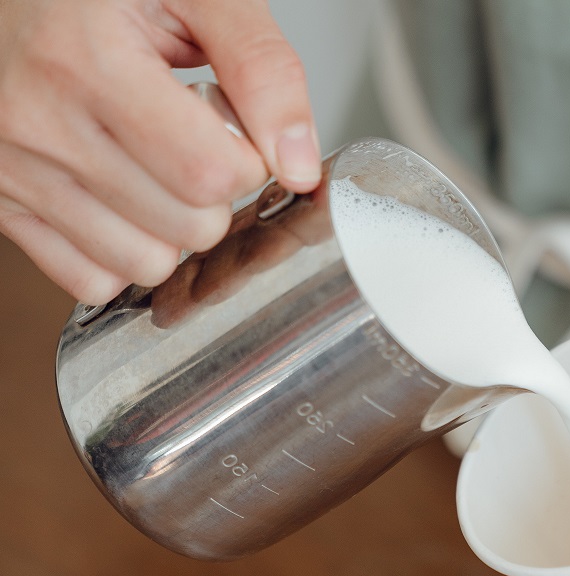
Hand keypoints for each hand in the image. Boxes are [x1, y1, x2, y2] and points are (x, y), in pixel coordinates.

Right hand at [0, 0, 321, 303]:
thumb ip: (263, 71)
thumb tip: (299, 167)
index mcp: (86, 60)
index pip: (210, 175)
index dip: (247, 161)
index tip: (233, 129)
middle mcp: (38, 121)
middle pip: (188, 228)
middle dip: (216, 195)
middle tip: (191, 139)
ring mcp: (14, 168)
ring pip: (144, 265)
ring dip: (173, 230)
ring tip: (154, 166)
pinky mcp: (3, 200)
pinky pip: (91, 279)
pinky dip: (121, 254)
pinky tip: (126, 202)